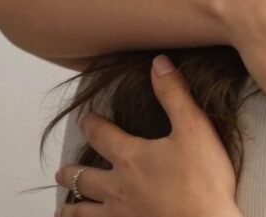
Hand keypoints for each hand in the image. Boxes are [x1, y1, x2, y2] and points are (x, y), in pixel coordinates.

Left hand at [56, 56, 239, 216]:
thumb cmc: (203, 180)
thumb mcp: (195, 129)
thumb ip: (175, 95)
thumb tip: (158, 63)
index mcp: (131, 157)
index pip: (101, 135)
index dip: (91, 123)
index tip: (85, 118)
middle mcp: (117, 187)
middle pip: (83, 177)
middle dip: (70, 171)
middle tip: (63, 170)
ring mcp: (120, 215)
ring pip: (83, 212)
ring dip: (71, 207)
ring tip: (63, 208)